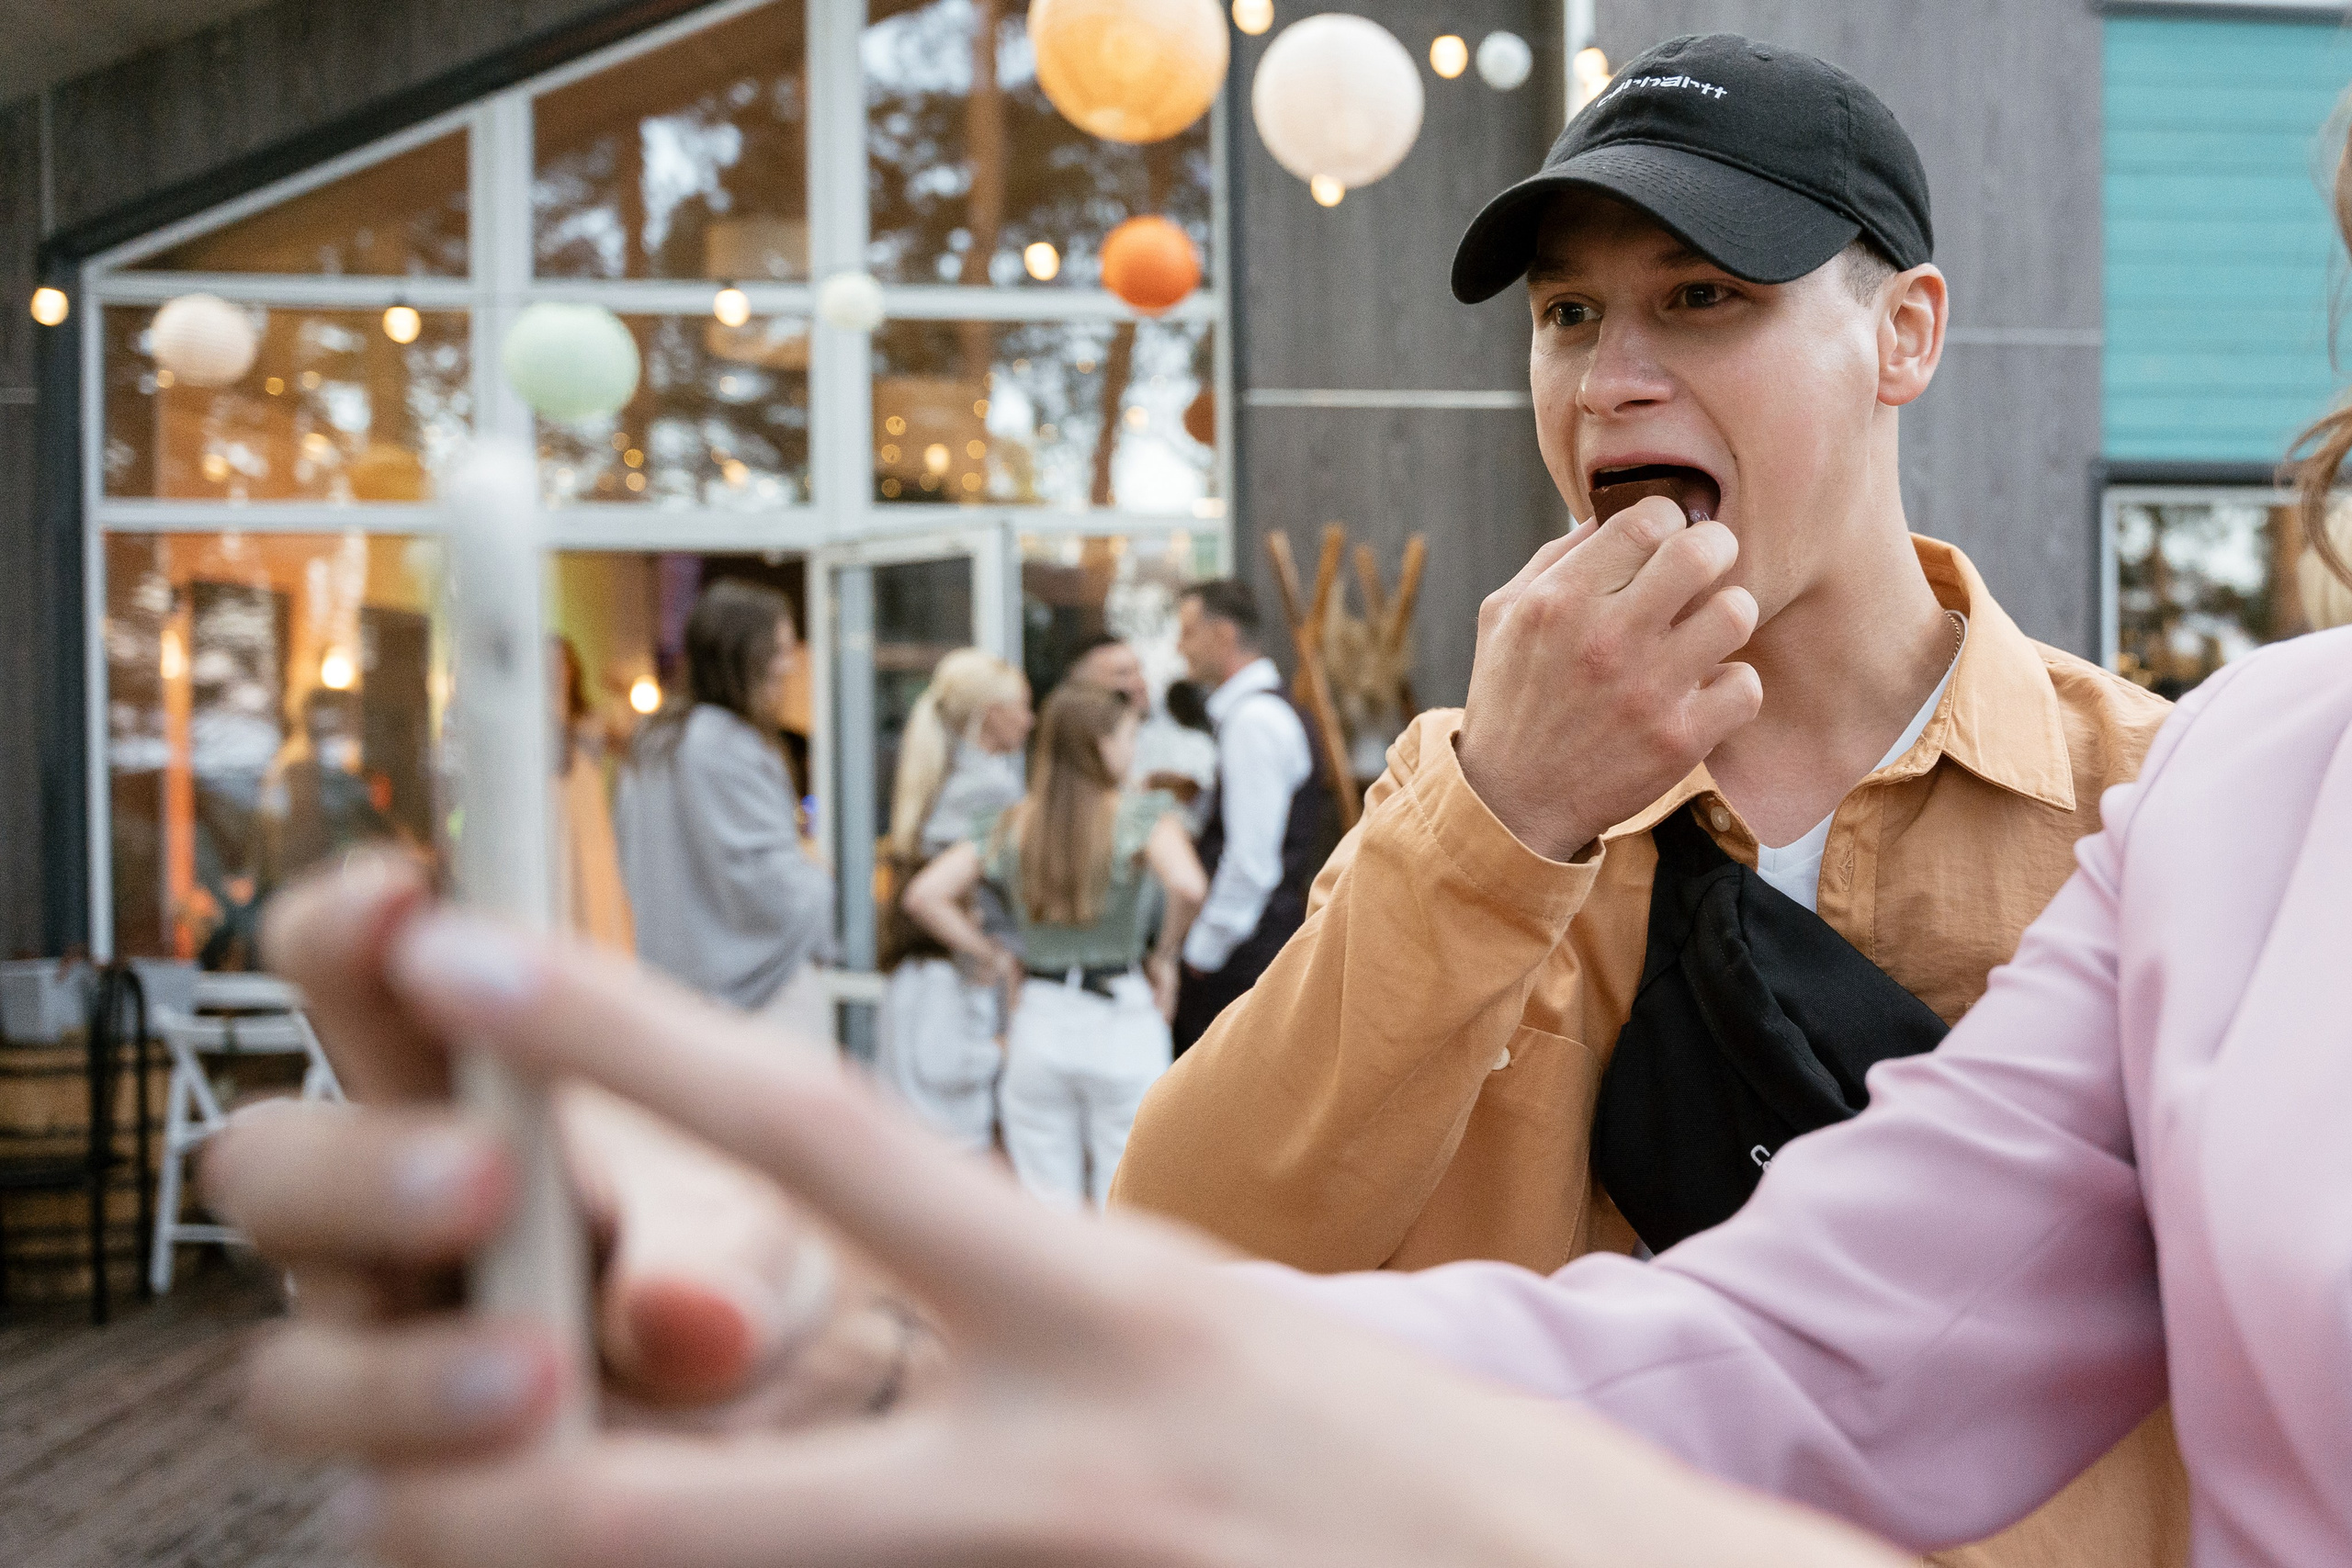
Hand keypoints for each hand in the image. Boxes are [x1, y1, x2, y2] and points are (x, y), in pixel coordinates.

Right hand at [201, 858, 919, 1443]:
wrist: (769, 1426)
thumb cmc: (730, 1276)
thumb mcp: (757, 1246)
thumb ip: (726, 1262)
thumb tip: (693, 1319)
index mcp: (453, 1101)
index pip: (349, 987)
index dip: (346, 934)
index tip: (402, 899)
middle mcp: (377, 1229)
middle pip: (266, 1169)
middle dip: (360, 1163)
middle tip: (485, 1171)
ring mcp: (375, 1363)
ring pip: (292, 1371)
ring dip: (402, 1375)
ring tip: (539, 1376)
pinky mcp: (406, 1496)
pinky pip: (377, 1513)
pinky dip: (446, 1508)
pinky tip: (534, 1497)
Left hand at [229, 861, 1901, 1567]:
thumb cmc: (1423, 1480)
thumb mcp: (1229, 1342)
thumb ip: (1050, 1321)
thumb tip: (896, 1303)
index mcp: (1108, 1313)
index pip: (827, 1144)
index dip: (623, 1042)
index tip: (460, 957)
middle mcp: (1070, 1463)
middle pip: (709, 1491)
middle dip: (498, 1483)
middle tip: (355, 1439)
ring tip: (482, 1548)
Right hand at [1456, 499, 1761, 861]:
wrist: (1512, 802)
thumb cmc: (1512, 698)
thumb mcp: (1504, 613)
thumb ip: (1557, 558)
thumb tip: (1616, 513)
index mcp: (1560, 599)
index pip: (1647, 519)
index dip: (1667, 520)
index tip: (1664, 541)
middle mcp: (1605, 639)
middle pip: (1703, 553)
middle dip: (1714, 550)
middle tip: (1705, 569)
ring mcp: (1646, 691)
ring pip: (1736, 612)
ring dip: (1726, 616)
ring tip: (1705, 631)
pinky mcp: (1679, 739)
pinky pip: (1745, 684)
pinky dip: (1730, 685)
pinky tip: (1703, 688)